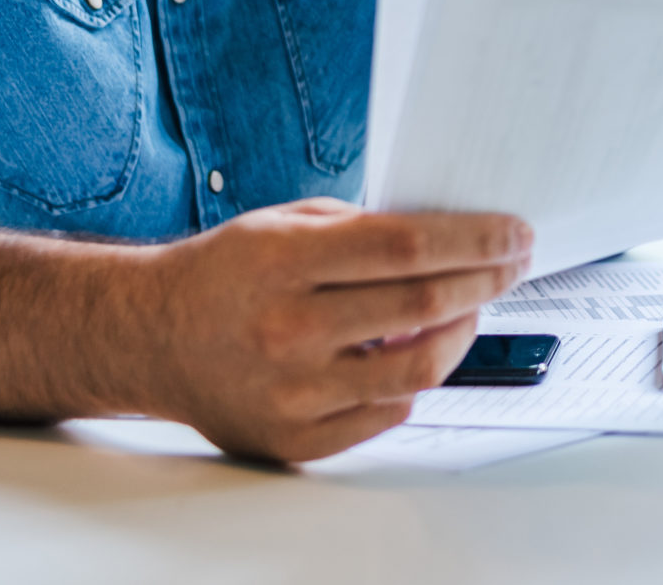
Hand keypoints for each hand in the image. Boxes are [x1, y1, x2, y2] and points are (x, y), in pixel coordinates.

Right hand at [139, 200, 530, 461]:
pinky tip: (415, 353)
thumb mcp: (282, 222)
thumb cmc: (223, 274)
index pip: (407, 248)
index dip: (475, 240)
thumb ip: (362, 229)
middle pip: (424, 307)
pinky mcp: (294, 439)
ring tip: (470, 309)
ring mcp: (292, 393)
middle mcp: (287, 329)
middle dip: (486, 280)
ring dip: (462, 334)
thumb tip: (452, 238)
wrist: (149, 336)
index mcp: (283, 262)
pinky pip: (387, 413)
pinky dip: (414, 382)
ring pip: (419, 371)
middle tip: (512, 263)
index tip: (514, 233)